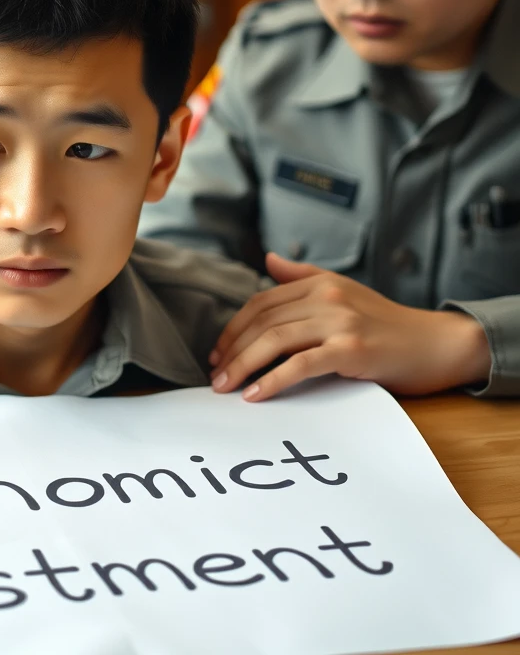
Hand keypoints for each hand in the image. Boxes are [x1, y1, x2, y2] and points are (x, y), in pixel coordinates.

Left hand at [209, 254, 490, 401]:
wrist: (438, 343)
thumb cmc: (388, 323)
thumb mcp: (344, 290)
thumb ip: (303, 276)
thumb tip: (268, 259)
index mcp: (319, 283)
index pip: (261, 303)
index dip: (234, 328)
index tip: (218, 353)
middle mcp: (326, 297)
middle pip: (263, 322)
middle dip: (233, 350)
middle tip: (215, 376)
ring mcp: (339, 322)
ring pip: (274, 341)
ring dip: (243, 366)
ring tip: (225, 387)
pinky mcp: (351, 350)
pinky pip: (300, 365)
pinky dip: (272, 380)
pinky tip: (255, 395)